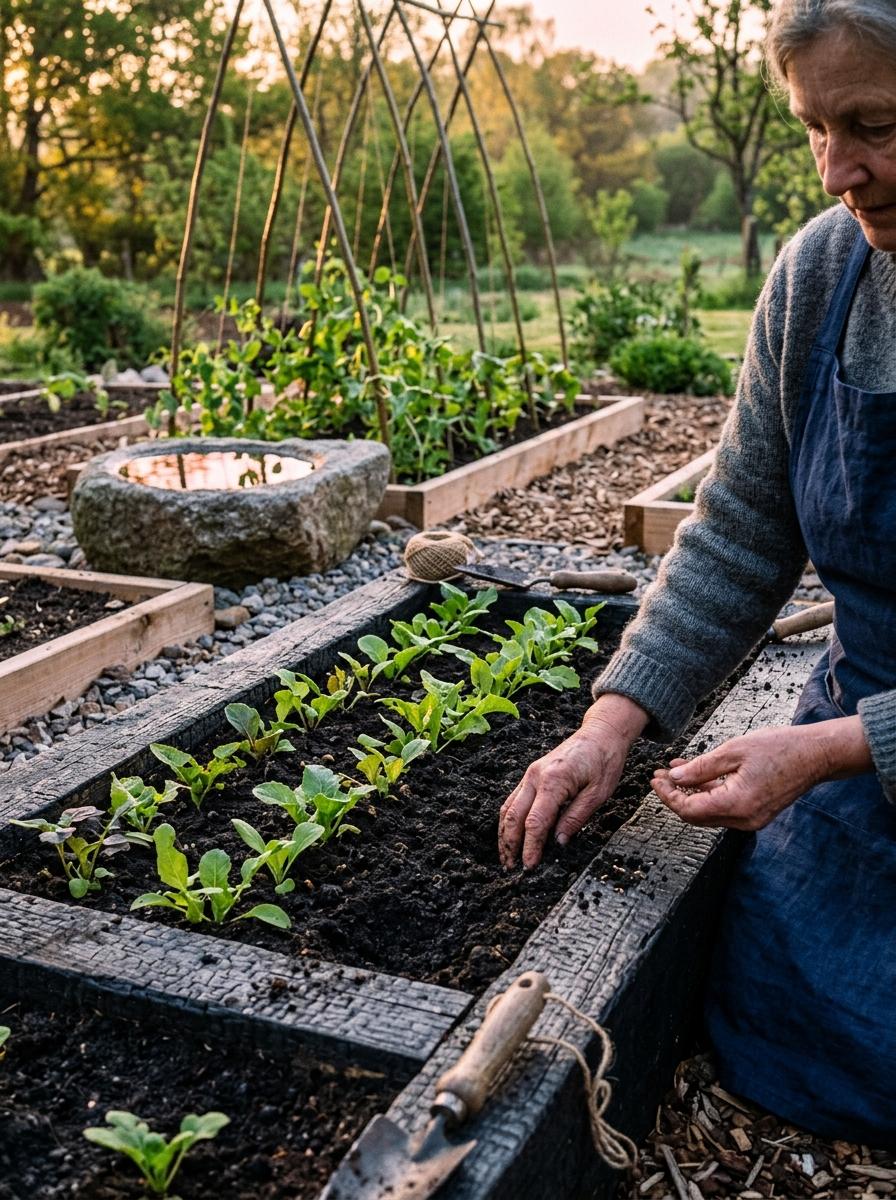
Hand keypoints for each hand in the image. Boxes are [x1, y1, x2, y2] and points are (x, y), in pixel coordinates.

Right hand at [499, 695, 647, 868]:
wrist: (601, 733)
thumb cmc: (604, 760)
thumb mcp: (599, 793)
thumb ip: (576, 817)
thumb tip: (559, 842)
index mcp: (553, 781)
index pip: (535, 822)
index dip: (530, 847)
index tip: (530, 866)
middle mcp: (535, 776)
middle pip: (514, 816)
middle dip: (510, 844)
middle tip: (512, 868)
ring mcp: (530, 774)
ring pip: (508, 807)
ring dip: (504, 834)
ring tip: (507, 857)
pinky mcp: (531, 774)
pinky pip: (514, 799)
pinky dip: (509, 819)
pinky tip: (511, 834)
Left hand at [651, 716, 872, 830]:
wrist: (816, 755)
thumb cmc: (779, 747)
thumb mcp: (734, 751)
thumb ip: (702, 767)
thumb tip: (675, 778)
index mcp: (736, 804)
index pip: (688, 809)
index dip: (668, 795)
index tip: (655, 778)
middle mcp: (743, 819)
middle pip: (696, 815)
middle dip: (675, 796)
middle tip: (659, 776)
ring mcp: (751, 819)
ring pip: (709, 812)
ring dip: (690, 794)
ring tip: (673, 772)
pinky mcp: (756, 813)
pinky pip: (724, 807)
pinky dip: (707, 793)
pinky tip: (695, 775)